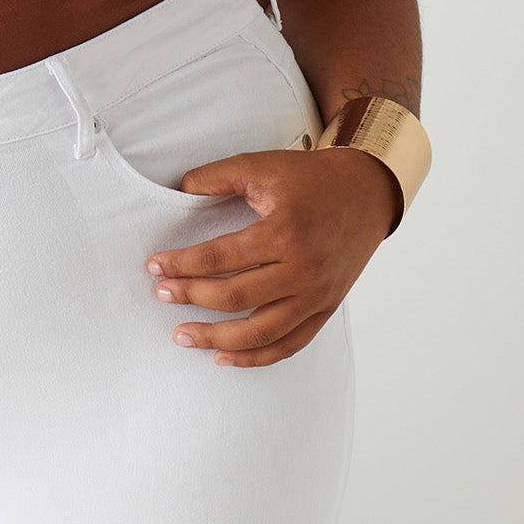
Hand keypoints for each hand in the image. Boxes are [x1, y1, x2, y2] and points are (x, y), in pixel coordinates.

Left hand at [144, 145, 397, 365]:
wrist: (368, 193)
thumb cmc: (313, 179)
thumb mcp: (265, 165)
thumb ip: (218, 176)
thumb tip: (178, 190)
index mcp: (284, 232)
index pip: (221, 258)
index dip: (182, 265)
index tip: (155, 267)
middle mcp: (303, 269)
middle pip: (235, 298)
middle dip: (191, 298)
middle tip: (161, 295)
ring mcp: (317, 295)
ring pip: (260, 332)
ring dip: (216, 339)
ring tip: (182, 335)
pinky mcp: (325, 309)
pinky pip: (288, 345)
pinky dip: (255, 357)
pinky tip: (223, 357)